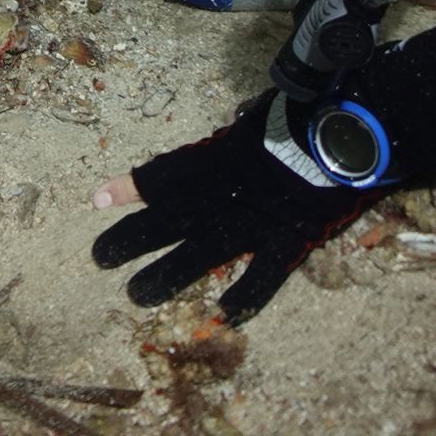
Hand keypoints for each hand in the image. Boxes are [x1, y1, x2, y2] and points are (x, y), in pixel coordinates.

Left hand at [90, 97, 371, 320]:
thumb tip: (242, 120)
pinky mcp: (281, 246)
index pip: (160, 176)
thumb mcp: (257, 118)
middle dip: (127, 240)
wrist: (338, 138)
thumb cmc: (298, 118)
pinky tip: (223, 317)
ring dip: (161, 278)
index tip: (96, 198)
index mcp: (210, 161)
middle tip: (99, 256)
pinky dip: (241, 301)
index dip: (128, 188)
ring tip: (135, 294)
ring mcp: (247, 226)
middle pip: (161, 223)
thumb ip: (240, 134)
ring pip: (192, 259)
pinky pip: (257, 281)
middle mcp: (217, 197)